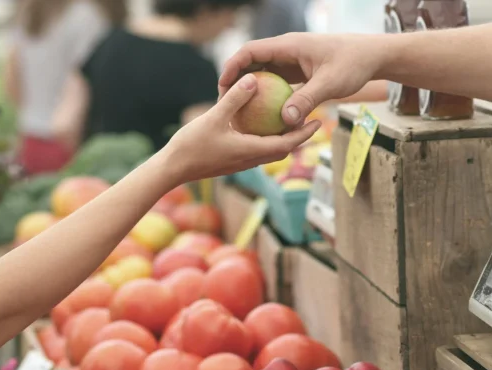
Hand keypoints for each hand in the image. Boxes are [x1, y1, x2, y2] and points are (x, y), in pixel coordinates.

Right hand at [165, 73, 320, 184]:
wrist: (172, 169)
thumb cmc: (192, 145)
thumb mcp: (214, 117)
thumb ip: (235, 99)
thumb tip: (253, 79)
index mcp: (252, 151)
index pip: (287, 144)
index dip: (304, 133)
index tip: (318, 121)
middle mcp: (251, 159)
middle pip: (283, 149)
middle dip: (300, 136)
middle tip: (312, 119)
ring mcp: (241, 162)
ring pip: (270, 150)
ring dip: (284, 138)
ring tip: (291, 121)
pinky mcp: (232, 161)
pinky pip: (256, 149)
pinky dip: (266, 138)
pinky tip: (261, 125)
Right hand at [219, 33, 384, 126]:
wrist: (372, 56)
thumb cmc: (353, 64)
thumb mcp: (330, 84)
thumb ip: (307, 100)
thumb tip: (285, 120)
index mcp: (289, 46)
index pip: (251, 51)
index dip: (233, 66)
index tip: (222, 86)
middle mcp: (287, 51)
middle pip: (252, 62)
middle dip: (237, 80)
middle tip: (225, 103)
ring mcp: (293, 61)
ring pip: (264, 73)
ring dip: (252, 89)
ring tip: (240, 111)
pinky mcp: (299, 71)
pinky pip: (277, 82)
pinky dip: (268, 96)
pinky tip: (264, 116)